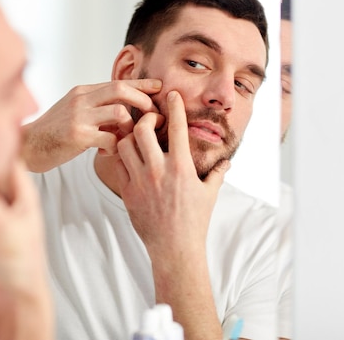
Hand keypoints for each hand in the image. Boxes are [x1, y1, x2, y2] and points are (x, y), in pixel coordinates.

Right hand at [22, 79, 161, 171]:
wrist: (27, 147)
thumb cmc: (54, 133)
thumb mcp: (75, 112)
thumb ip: (97, 109)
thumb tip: (125, 111)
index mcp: (83, 91)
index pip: (118, 82)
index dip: (142, 84)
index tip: (160, 87)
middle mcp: (81, 99)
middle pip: (121, 90)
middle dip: (144, 101)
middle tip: (155, 116)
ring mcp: (78, 116)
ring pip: (119, 112)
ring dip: (131, 126)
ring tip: (127, 138)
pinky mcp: (76, 136)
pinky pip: (110, 138)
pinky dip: (116, 146)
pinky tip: (109, 151)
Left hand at [114, 90, 229, 339]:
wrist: (174, 248)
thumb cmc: (195, 222)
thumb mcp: (210, 195)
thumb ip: (218, 174)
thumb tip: (227, 162)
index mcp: (181, 167)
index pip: (177, 128)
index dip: (174, 107)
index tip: (171, 95)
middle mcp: (159, 171)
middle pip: (142, 130)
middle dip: (145, 119)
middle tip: (150, 120)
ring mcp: (140, 181)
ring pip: (124, 145)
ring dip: (129, 136)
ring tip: (137, 138)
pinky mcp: (127, 192)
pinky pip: (116, 165)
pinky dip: (119, 156)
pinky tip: (126, 155)